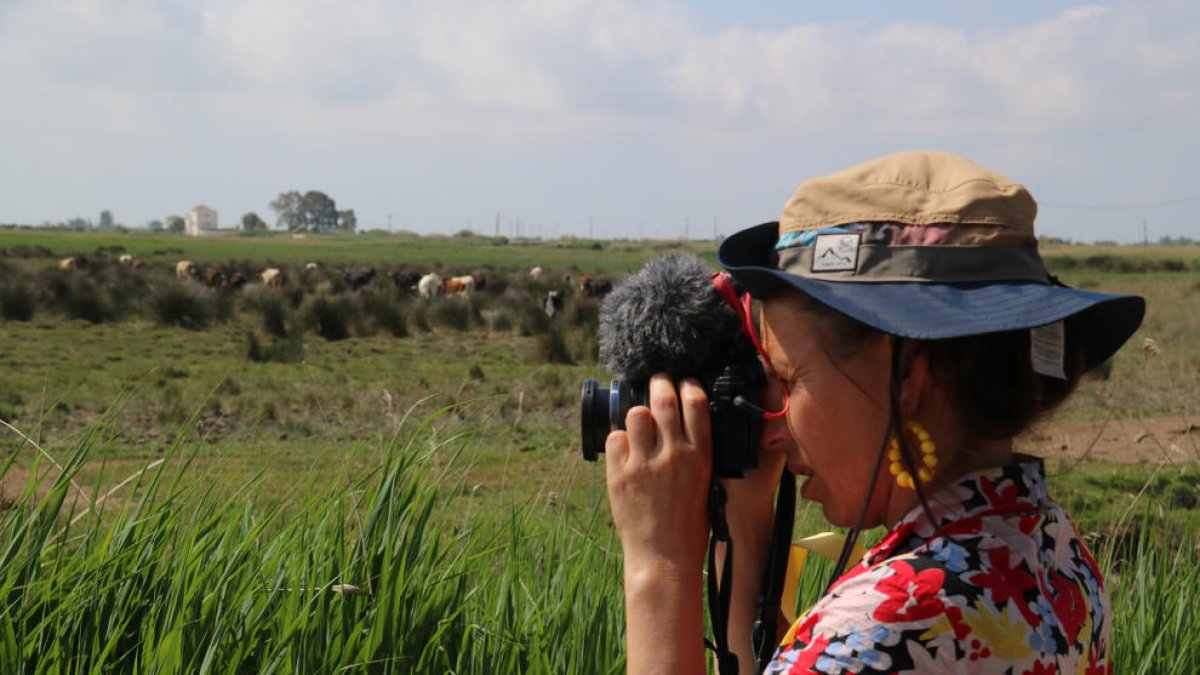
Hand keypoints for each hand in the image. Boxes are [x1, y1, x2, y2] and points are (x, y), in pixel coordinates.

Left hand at [606, 373, 712, 574]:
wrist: (664, 557)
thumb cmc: (690, 524)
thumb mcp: (707, 484)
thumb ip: (697, 452)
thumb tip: (687, 423)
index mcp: (700, 456)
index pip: (695, 402)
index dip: (688, 385)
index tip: (684, 382)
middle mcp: (672, 455)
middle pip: (663, 398)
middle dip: (659, 382)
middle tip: (657, 380)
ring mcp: (643, 464)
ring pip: (635, 414)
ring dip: (638, 412)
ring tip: (640, 419)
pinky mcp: (619, 474)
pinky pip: (614, 438)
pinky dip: (619, 438)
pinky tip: (625, 447)